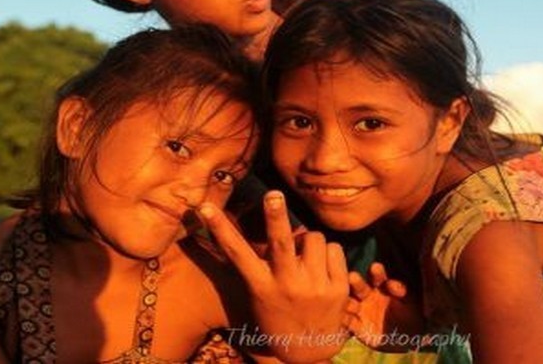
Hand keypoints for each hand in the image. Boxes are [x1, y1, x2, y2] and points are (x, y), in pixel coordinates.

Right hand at [198, 191, 349, 362]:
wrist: (309, 350)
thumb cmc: (278, 313)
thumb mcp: (260, 294)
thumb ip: (262, 262)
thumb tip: (272, 223)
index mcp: (261, 286)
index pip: (236, 252)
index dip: (219, 228)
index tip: (204, 206)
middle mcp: (287, 285)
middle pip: (280, 243)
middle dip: (276, 216)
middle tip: (273, 195)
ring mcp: (314, 286)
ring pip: (314, 238)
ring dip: (309, 241)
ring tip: (306, 258)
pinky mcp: (338, 288)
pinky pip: (334, 248)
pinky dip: (327, 253)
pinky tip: (323, 268)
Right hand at [345, 262, 425, 350]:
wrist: (407, 339)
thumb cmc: (410, 316)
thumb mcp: (411, 303)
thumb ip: (401, 292)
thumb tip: (391, 284)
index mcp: (381, 287)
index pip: (378, 277)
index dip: (377, 273)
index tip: (375, 267)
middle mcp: (368, 296)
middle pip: (360, 287)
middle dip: (356, 282)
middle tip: (352, 277)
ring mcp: (361, 311)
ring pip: (351, 303)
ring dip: (348, 301)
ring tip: (348, 301)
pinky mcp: (357, 327)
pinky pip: (349, 323)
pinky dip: (345, 320)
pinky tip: (342, 317)